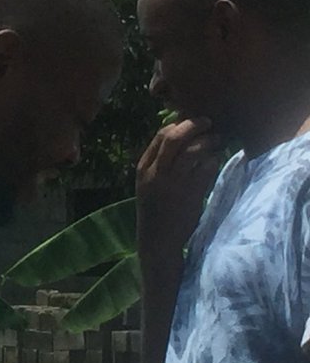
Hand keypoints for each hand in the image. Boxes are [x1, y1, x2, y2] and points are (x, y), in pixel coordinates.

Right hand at [136, 118, 222, 254]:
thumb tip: (183, 139)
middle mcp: (156, 172)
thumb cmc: (156, 210)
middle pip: (174, 137)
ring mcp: (173, 183)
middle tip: (209, 122)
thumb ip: (160, 163)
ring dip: (208, 140)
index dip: (180, 124)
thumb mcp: (149, 184)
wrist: (157, 240)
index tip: (193, 123)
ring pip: (192, 150)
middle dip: (194, 125)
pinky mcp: (190, 194)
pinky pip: (205, 168)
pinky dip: (213, 160)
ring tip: (219, 139)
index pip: (161, 135)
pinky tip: (217, 160)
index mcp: (143, 168)